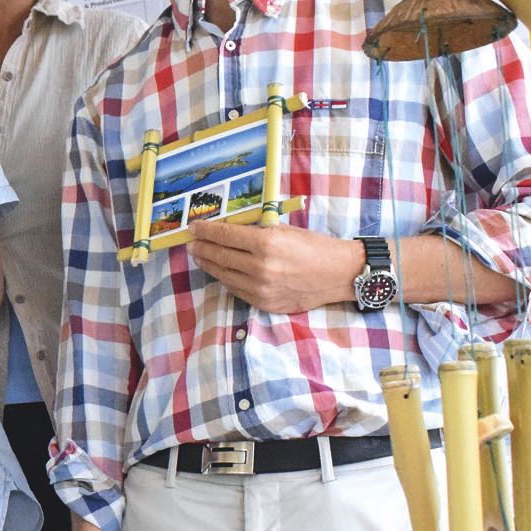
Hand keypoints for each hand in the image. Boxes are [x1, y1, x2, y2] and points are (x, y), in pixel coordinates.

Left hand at [185, 219, 363, 314]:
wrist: (339, 274)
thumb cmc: (314, 246)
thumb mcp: (284, 229)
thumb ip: (256, 231)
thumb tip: (228, 229)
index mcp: (267, 243)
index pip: (225, 236)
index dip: (205, 231)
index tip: (193, 227)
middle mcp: (261, 267)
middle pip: (220, 256)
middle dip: (201, 248)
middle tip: (191, 243)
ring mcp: (261, 288)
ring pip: (224, 275)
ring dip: (209, 264)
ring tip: (200, 256)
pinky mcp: (264, 303)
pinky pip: (236, 289)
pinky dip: (225, 278)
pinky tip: (220, 271)